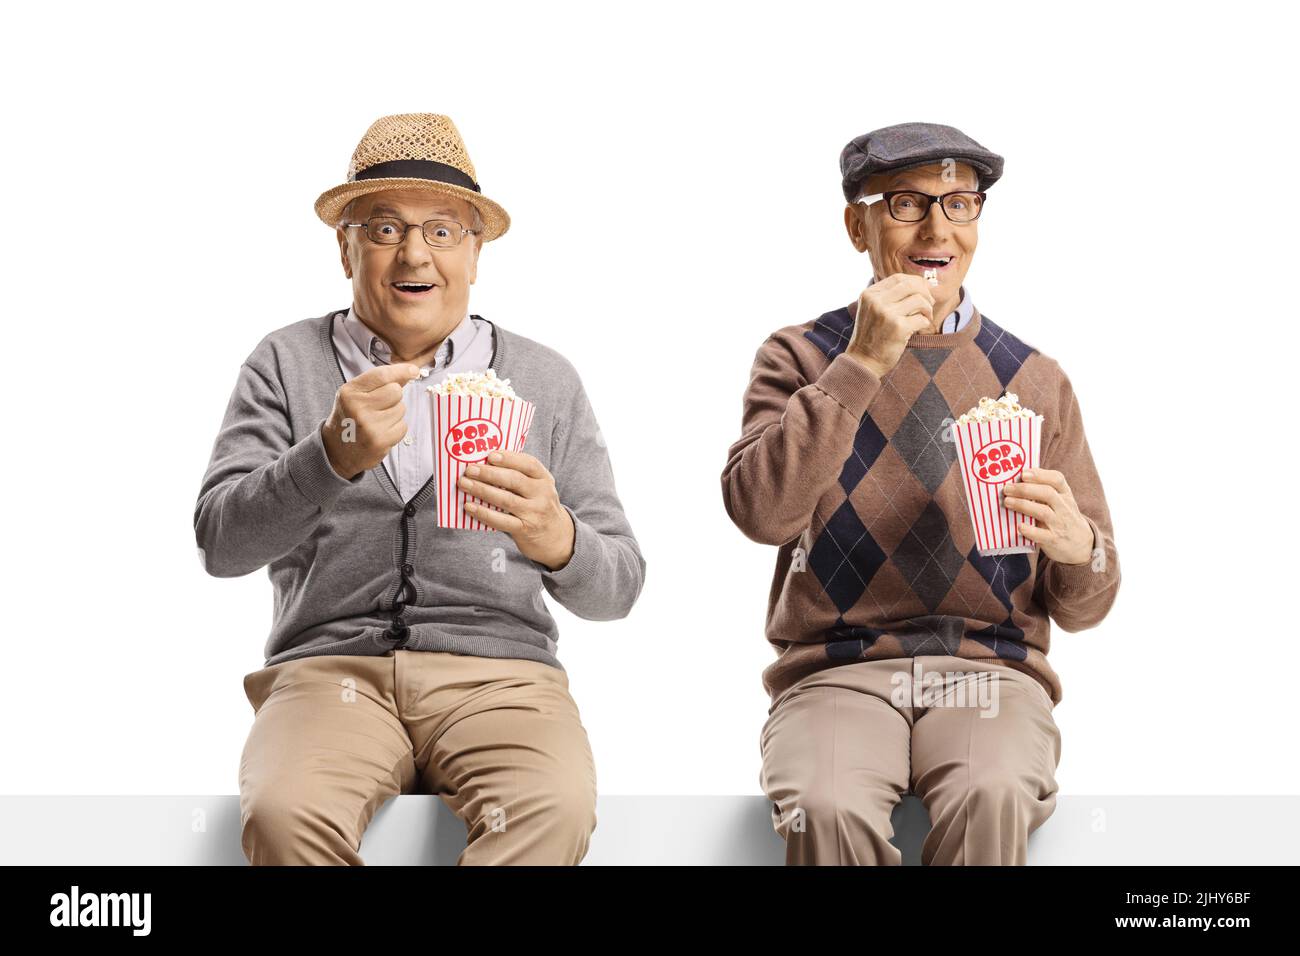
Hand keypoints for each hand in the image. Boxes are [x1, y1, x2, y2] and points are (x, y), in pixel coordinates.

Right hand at [321, 362, 420, 479]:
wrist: (337, 451)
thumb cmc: (350, 418)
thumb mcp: (355, 395)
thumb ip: (379, 382)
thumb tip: (410, 371)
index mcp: (349, 392)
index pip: (382, 375)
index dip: (402, 370)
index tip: (413, 371)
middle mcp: (358, 407)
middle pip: (396, 391)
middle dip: (394, 397)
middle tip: (380, 407)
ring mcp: (369, 425)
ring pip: (401, 409)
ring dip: (394, 414)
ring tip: (378, 421)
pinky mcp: (380, 441)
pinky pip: (403, 426)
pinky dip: (396, 429)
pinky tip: (382, 432)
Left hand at [457, 450, 575, 570]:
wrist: (557, 537)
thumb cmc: (538, 506)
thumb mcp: (538, 488)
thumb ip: (519, 477)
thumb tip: (484, 464)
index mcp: (544, 479)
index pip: (529, 464)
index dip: (509, 458)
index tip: (490, 455)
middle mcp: (542, 494)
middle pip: (514, 480)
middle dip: (489, 473)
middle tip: (469, 469)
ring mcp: (534, 513)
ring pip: (506, 499)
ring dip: (482, 490)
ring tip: (464, 484)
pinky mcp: (525, 530)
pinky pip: (501, 521)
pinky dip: (484, 513)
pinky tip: (470, 507)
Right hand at [847, 273, 935, 377]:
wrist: (863, 361)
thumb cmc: (872, 336)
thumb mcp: (872, 310)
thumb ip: (889, 296)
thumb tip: (922, 285)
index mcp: (869, 294)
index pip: (898, 278)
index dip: (915, 282)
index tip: (924, 291)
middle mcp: (876, 301)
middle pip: (911, 285)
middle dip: (925, 293)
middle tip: (929, 304)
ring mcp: (886, 314)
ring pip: (919, 300)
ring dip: (928, 309)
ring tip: (925, 317)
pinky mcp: (898, 328)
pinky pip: (922, 318)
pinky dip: (925, 323)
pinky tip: (918, 329)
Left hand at [1000, 467, 1094, 564]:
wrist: (1081, 544)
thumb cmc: (1063, 517)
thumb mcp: (1061, 502)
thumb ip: (1045, 491)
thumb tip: (1017, 480)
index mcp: (1065, 495)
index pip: (1057, 479)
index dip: (1040, 475)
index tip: (1023, 474)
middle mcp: (1064, 508)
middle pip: (1047, 493)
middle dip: (1025, 489)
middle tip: (1007, 488)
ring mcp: (1060, 524)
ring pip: (1043, 512)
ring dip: (1023, 505)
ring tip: (1007, 502)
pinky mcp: (1054, 540)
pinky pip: (1041, 535)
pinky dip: (1029, 530)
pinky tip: (1019, 526)